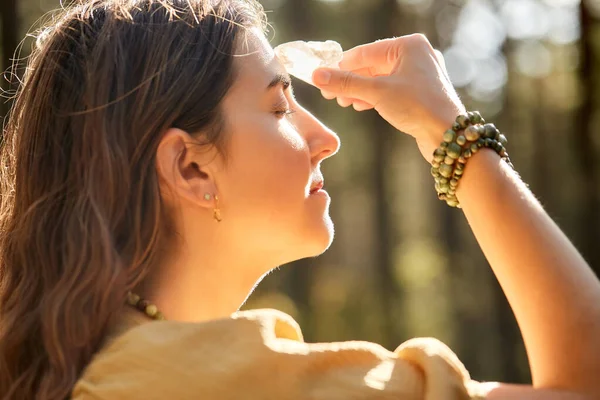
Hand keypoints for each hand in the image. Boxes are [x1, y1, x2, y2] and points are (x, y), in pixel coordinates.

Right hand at [312, 34, 465, 161]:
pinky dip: (374, 96)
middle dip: (350, 81)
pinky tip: (360, 105)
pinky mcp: (420, 92)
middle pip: (372, 65)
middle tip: (330, 94)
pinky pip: (391, 89)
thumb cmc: (418, 107)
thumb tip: (317, 76)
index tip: (322, 78)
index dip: (341, 66)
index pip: (365, 52)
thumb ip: (346, 83)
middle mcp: (416, 55)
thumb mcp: (376, 92)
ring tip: (343, 102)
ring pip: (380, 79)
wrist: (447, 135)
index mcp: (409, 45)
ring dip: (360, 90)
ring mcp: (419, 74)